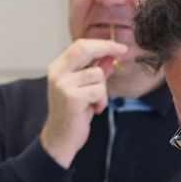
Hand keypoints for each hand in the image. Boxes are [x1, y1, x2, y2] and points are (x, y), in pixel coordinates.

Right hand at [40, 38, 129, 165]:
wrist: (60, 138)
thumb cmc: (73, 114)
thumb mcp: (85, 89)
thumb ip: (95, 71)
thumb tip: (110, 56)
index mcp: (58, 68)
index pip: (80, 45)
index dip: (101, 43)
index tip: (119, 47)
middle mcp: (57, 73)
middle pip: (85, 49)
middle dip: (107, 48)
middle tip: (123, 52)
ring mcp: (63, 84)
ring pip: (97, 74)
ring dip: (103, 90)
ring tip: (94, 102)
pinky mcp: (71, 97)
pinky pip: (99, 91)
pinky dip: (101, 101)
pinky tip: (93, 110)